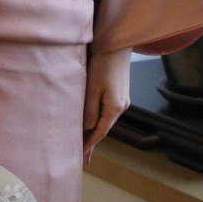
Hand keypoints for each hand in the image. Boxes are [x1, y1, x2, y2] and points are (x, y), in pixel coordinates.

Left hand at [83, 48, 130, 164]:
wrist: (116, 45)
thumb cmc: (102, 64)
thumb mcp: (92, 88)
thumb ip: (89, 111)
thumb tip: (86, 128)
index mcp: (115, 107)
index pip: (100, 132)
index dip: (89, 144)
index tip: (80, 156)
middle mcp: (122, 106)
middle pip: (104, 129)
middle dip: (92, 141)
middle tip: (81, 156)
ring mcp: (122, 100)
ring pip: (106, 120)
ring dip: (95, 130)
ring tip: (83, 142)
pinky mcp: (120, 94)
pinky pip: (107, 112)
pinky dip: (99, 120)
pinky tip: (92, 124)